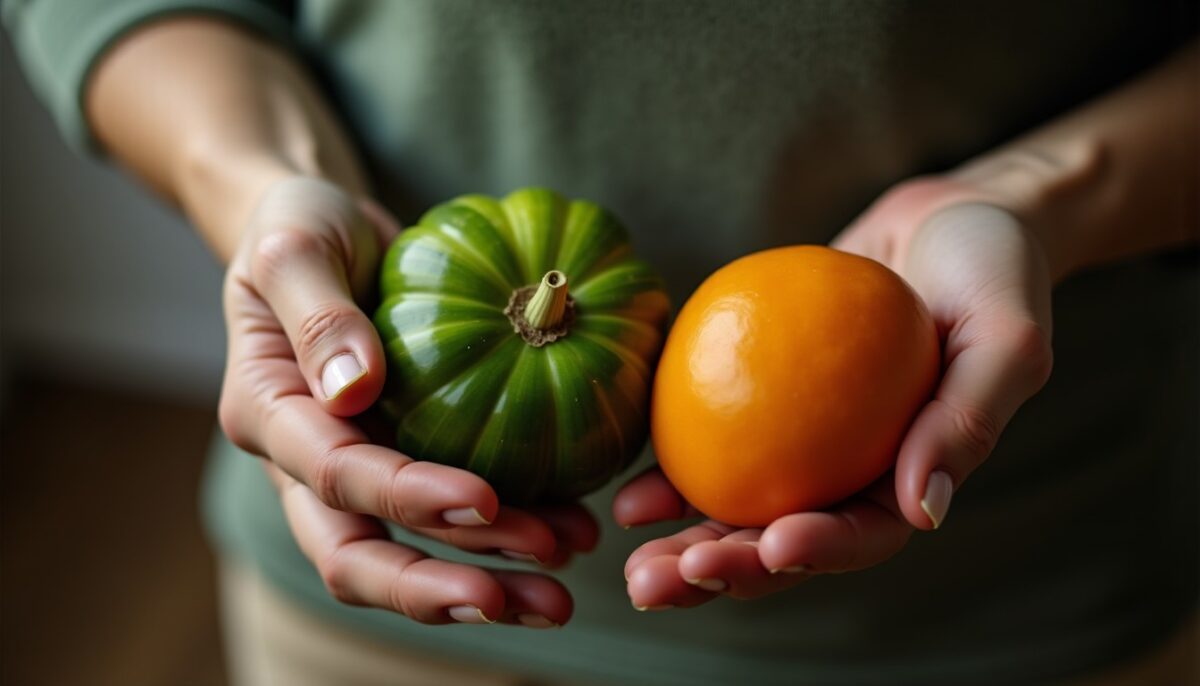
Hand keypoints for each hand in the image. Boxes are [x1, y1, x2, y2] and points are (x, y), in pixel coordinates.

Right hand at [219, 177, 597, 625]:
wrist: (319, 228)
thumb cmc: (299, 225)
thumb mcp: (293, 243)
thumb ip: (318, 312)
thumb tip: (353, 391)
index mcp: (266, 412)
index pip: (335, 474)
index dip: (406, 496)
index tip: (484, 499)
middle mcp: (301, 462)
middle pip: (357, 556)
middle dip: (441, 588)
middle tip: (537, 598)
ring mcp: (351, 469)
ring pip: (403, 554)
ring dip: (485, 576)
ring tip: (564, 591)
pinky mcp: (398, 460)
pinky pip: (446, 516)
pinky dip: (504, 535)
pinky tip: (570, 531)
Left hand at [613, 178, 1053, 608]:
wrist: (945, 216)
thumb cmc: (992, 269)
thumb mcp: (1004, 336)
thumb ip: (968, 420)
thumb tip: (923, 511)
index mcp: (912, 477)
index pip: (864, 532)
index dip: (819, 551)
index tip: (775, 545)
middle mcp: (851, 472)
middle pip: (784, 540)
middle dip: (724, 572)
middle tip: (663, 582)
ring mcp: (801, 442)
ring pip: (738, 507)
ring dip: (685, 544)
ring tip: (633, 565)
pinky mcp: (760, 401)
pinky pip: (712, 441)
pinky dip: (671, 472)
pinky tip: (630, 493)